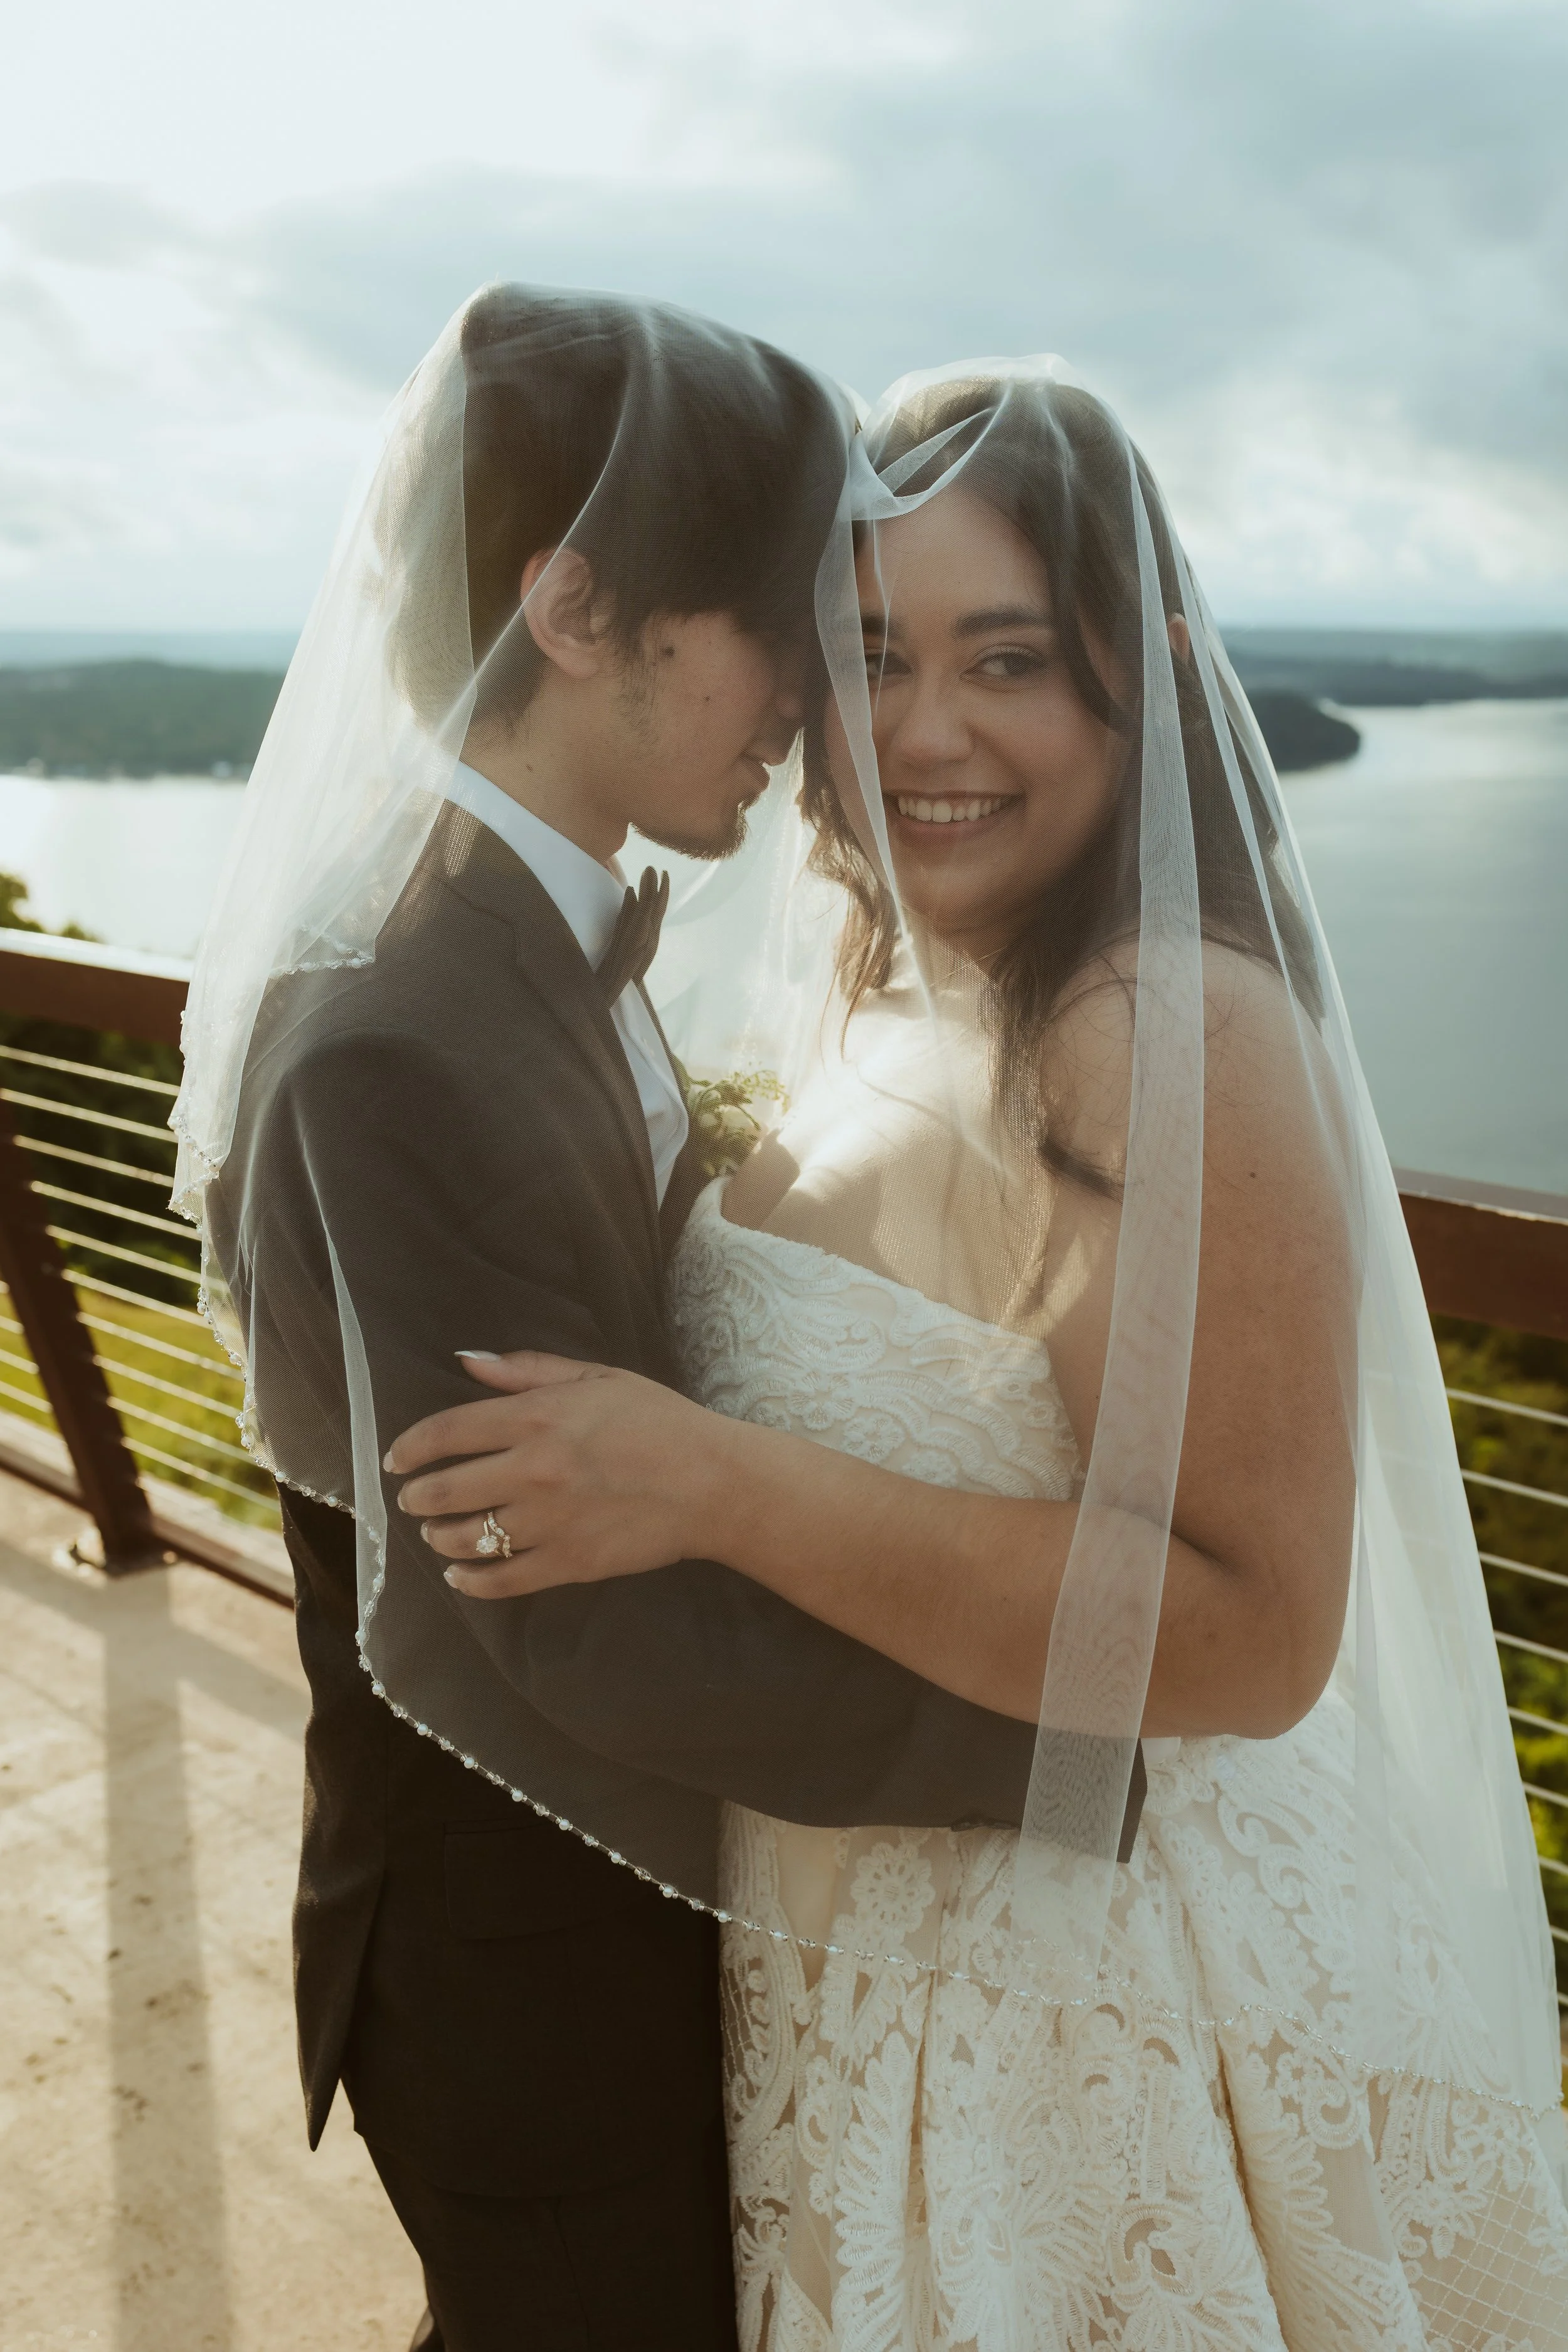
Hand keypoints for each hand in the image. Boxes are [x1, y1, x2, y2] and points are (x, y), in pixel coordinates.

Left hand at [382, 1351, 738, 1598]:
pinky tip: (460, 1577)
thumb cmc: (657, 1421)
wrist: (711, 1482)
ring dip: (440, 1537)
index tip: (395, 1459)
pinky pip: (500, 1580)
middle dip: (417, 1497)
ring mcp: (549, 1521)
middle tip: (412, 1499)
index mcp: (537, 1417)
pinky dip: (470, 1582)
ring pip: (465, 1538)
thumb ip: (525, 1371)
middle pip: (445, 1490)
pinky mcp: (568, 1563)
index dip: (410, 1448)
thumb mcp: (595, 1377)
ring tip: (437, 1534)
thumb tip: (466, 1361)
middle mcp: (533, 1470)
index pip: (447, 1432)